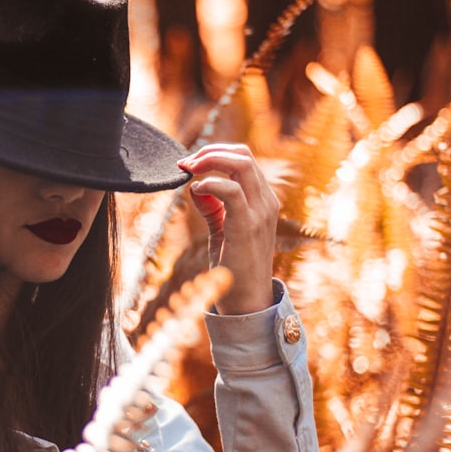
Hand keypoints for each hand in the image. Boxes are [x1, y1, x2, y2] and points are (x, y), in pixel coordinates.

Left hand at [177, 144, 277, 314]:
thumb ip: (211, 208)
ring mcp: (260, 212)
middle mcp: (266, 201)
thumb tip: (195, 187)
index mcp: (262, 200)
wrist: (247, 300)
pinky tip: (196, 191)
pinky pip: (231, 191)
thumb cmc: (235, 267)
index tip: (189, 164)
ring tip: (188, 171)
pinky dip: (211, 183)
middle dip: (209, 152)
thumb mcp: (221, 230)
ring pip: (241, 164)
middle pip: (242, 154)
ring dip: (209, 161)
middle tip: (185, 164)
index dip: (214, 153)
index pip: (243, 158)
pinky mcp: (247, 226)